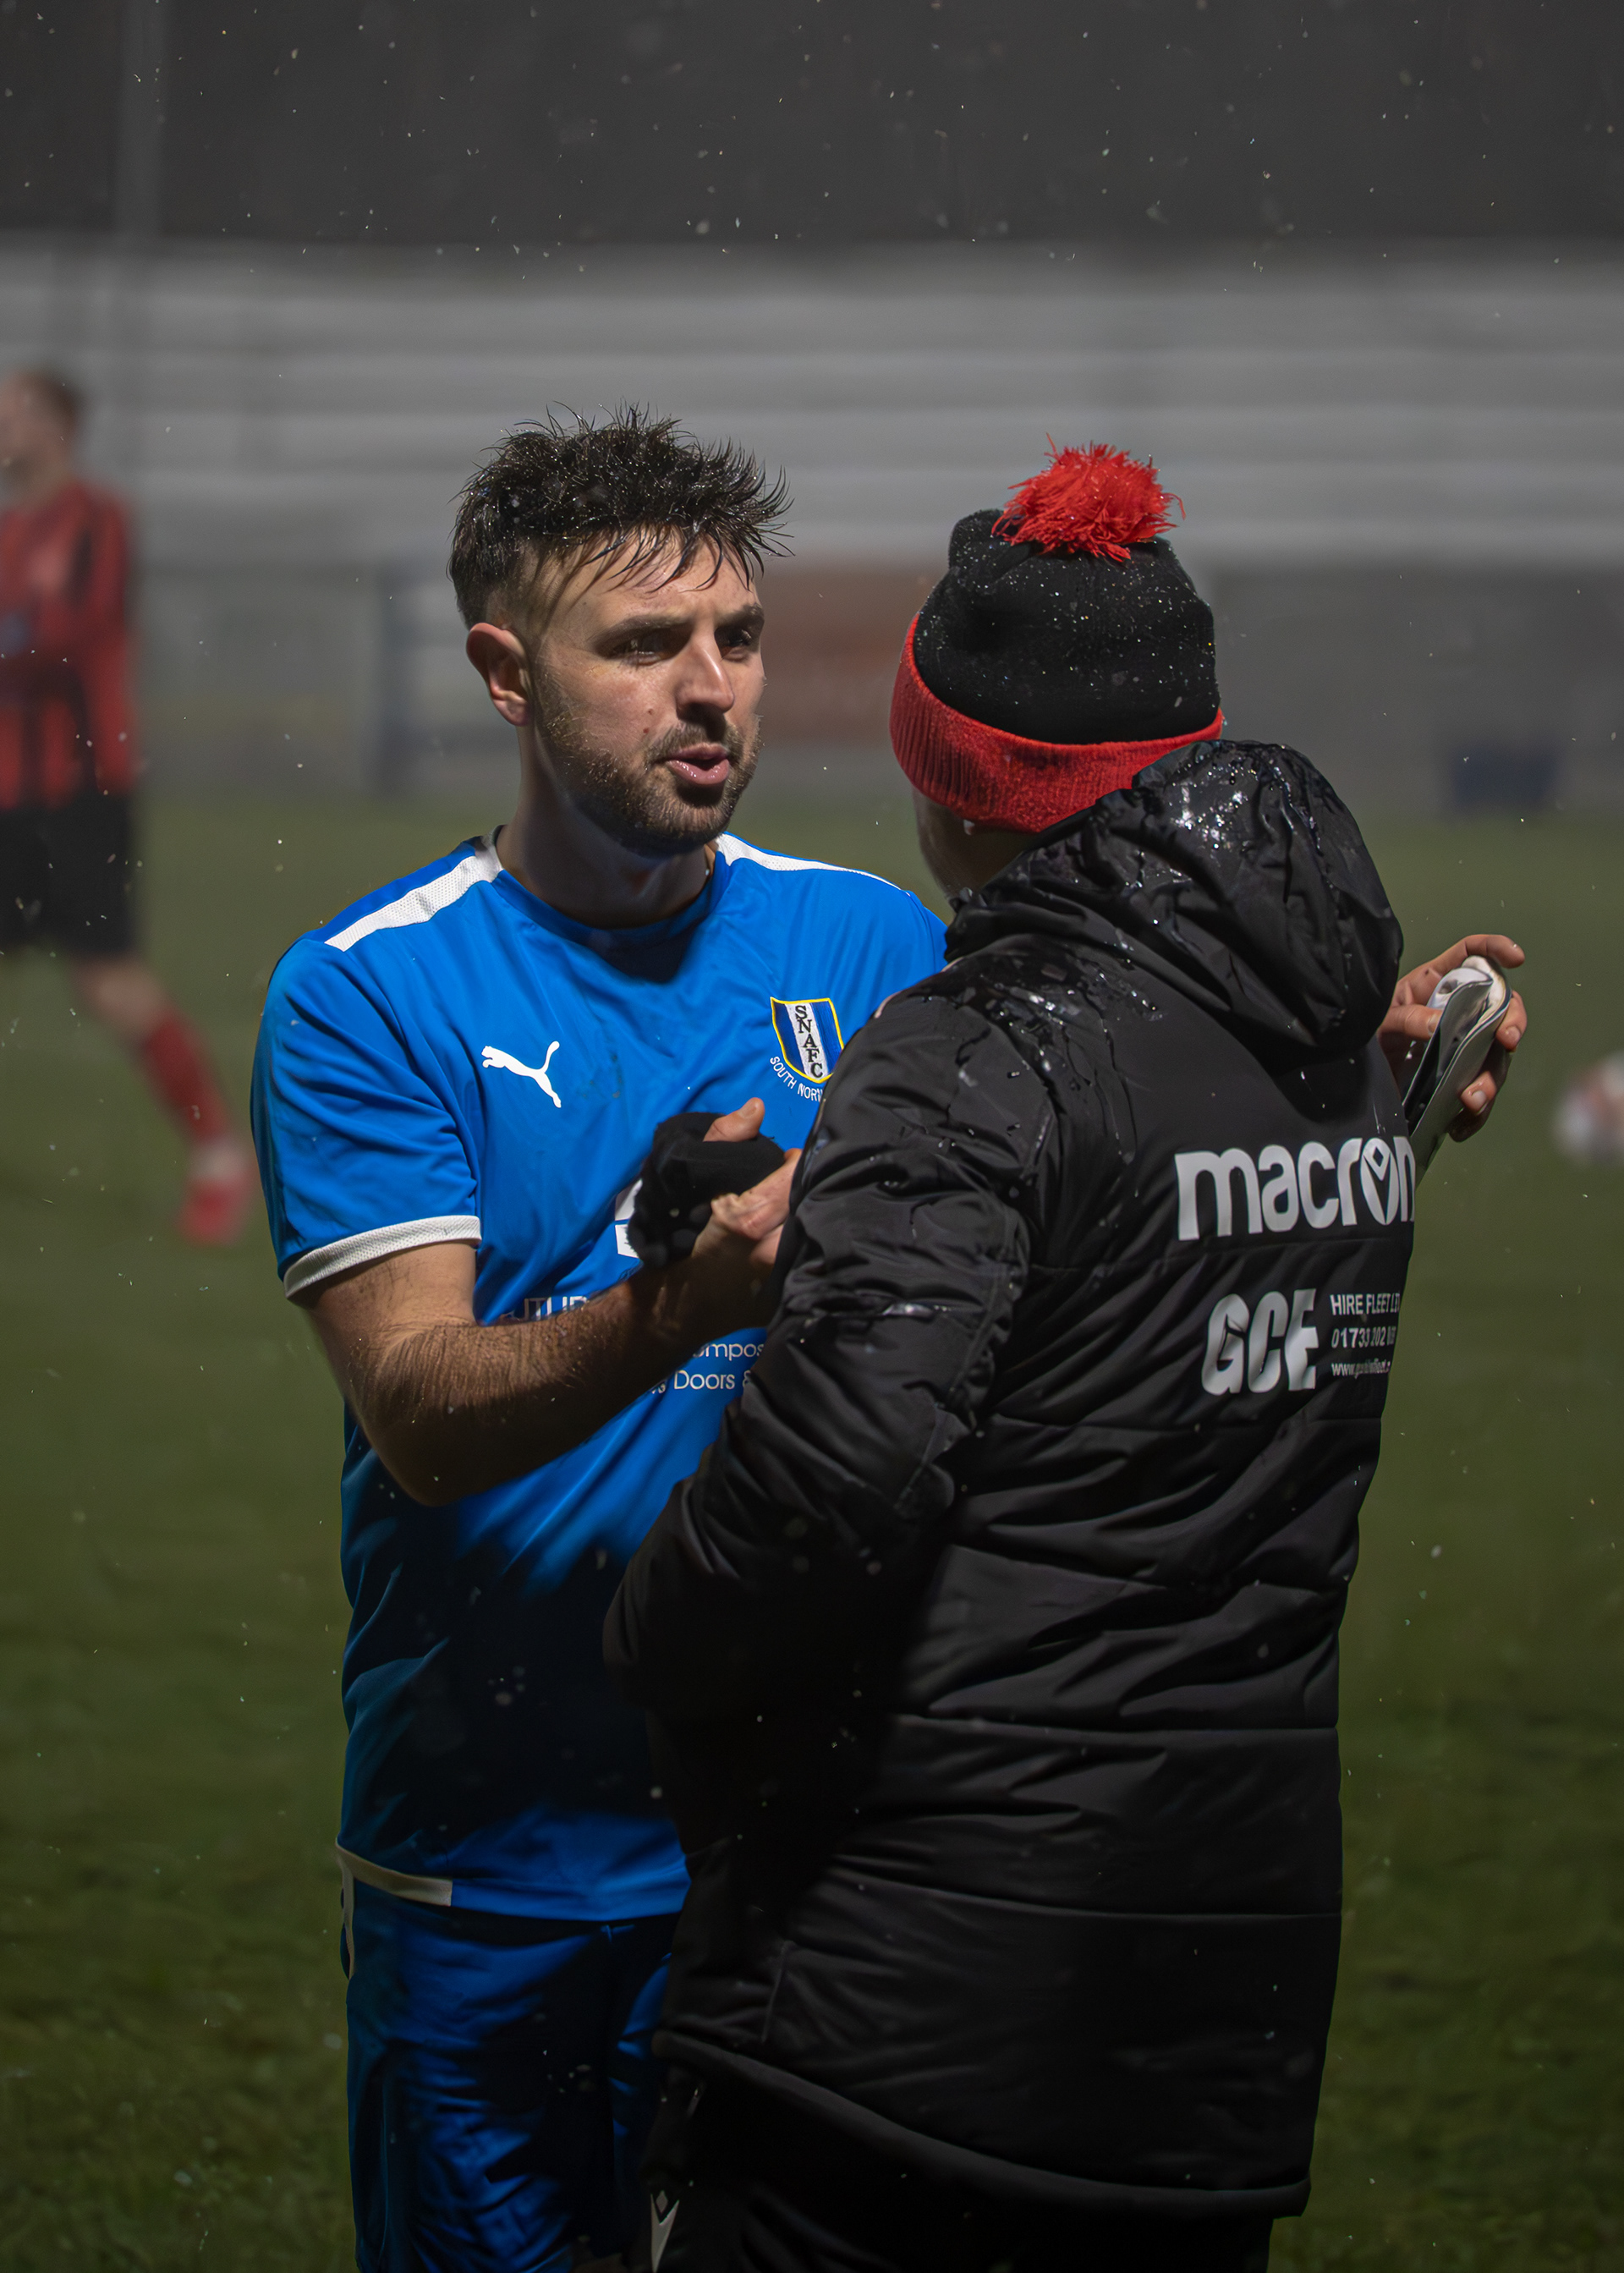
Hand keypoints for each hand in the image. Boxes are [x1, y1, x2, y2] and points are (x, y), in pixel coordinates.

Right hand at [672, 1097, 799, 1330]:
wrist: (679, 1304)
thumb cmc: (681, 1237)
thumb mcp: (692, 1182)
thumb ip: (722, 1139)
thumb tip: (757, 1108)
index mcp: (749, 1219)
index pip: (796, 1174)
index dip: (795, 1163)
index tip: (789, 1162)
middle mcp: (772, 1251)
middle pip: (812, 1202)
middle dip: (808, 1188)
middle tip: (797, 1184)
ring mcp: (784, 1278)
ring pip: (819, 1230)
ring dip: (815, 1214)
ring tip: (801, 1208)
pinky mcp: (793, 1295)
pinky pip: (815, 1258)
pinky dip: (814, 1243)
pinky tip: (805, 1236)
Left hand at [1379, 934, 1527, 1142]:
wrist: (1349, 1083)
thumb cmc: (1362, 1037)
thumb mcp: (1377, 1022)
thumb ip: (1404, 1018)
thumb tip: (1436, 1023)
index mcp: (1436, 986)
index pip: (1471, 955)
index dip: (1495, 949)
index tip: (1516, 958)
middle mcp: (1457, 1014)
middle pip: (1501, 1009)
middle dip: (1513, 1022)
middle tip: (1507, 1040)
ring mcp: (1461, 1049)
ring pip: (1495, 1059)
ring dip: (1491, 1080)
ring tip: (1471, 1100)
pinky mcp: (1457, 1082)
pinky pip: (1480, 1098)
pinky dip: (1475, 1115)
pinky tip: (1461, 1127)